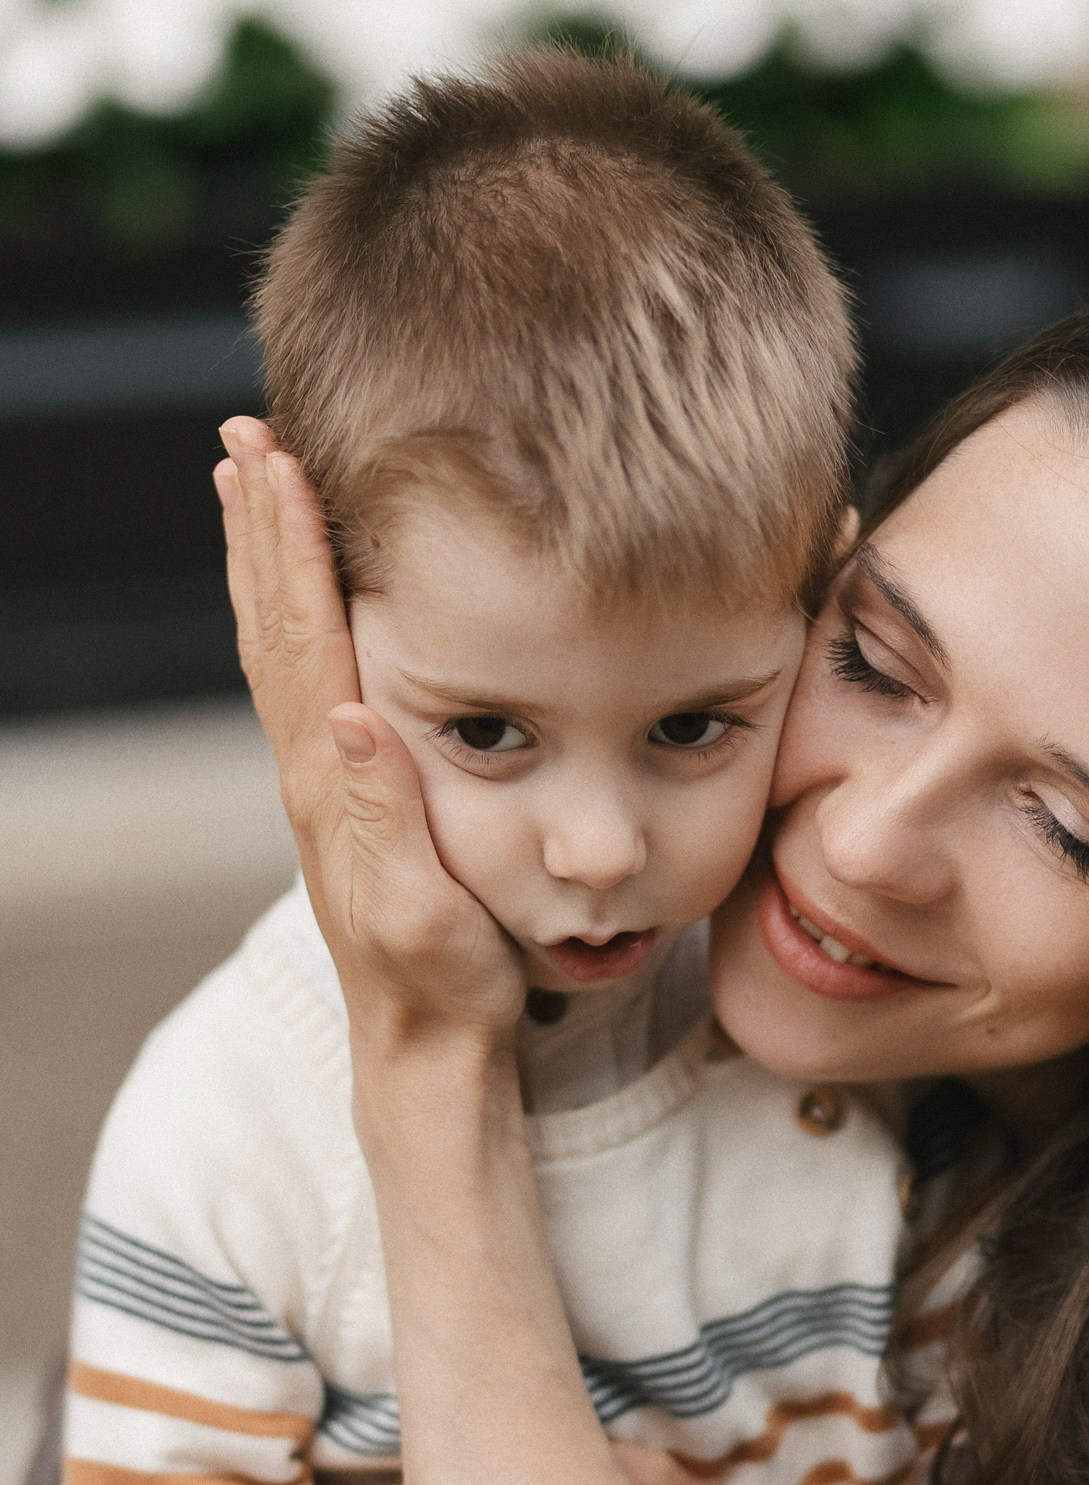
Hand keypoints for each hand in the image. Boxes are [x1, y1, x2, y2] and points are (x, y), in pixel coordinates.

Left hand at [215, 416, 521, 1047]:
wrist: (428, 1046)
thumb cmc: (447, 983)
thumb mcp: (425, 910)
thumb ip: (389, 816)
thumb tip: (352, 719)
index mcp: (335, 784)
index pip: (306, 642)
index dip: (291, 551)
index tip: (276, 465)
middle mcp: (315, 774)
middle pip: (275, 627)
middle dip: (260, 530)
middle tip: (245, 438)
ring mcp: (324, 785)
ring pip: (281, 648)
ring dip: (265, 563)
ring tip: (253, 488)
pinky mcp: (343, 798)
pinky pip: (305, 681)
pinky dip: (291, 616)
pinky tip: (301, 594)